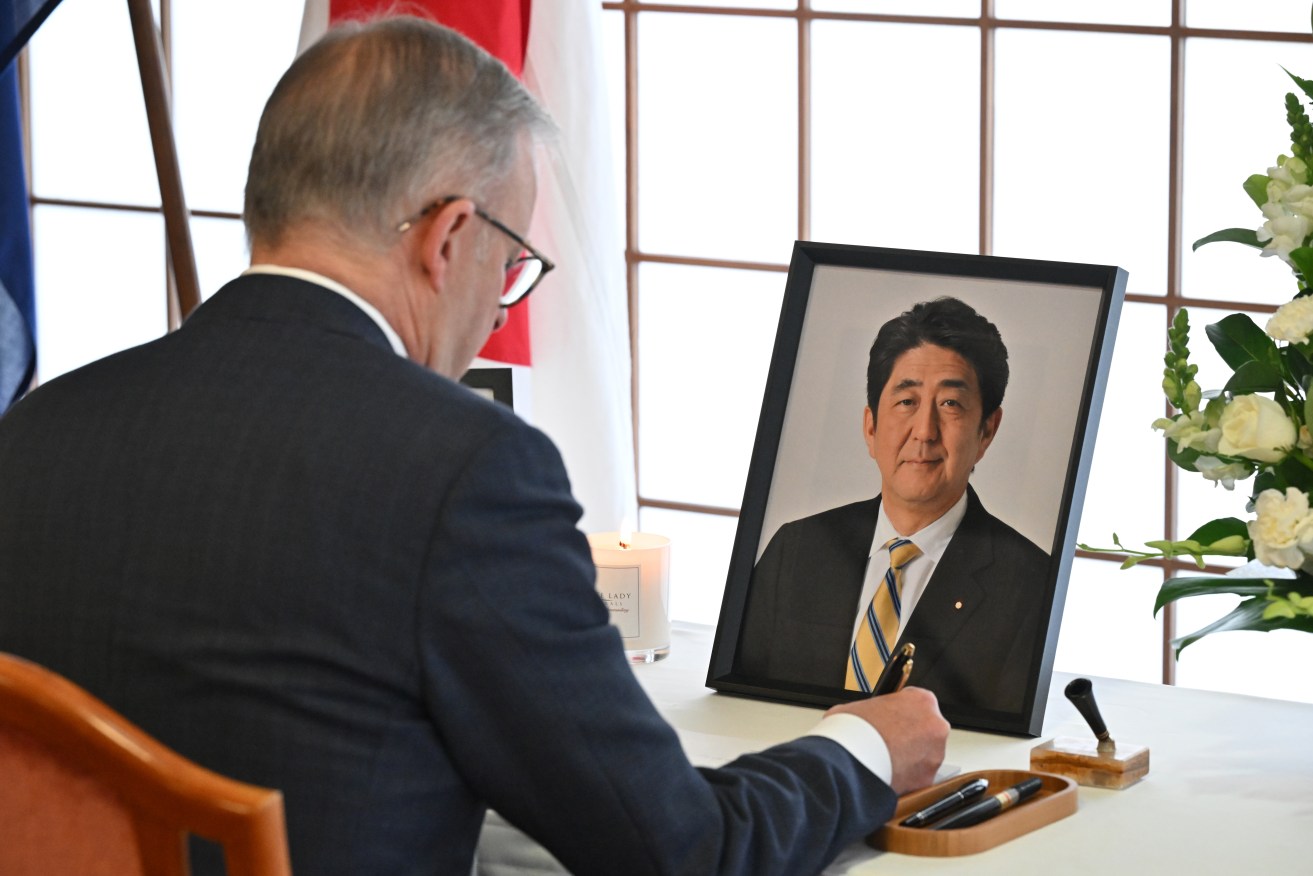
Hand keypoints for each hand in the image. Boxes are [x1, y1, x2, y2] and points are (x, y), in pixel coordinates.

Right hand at [826, 686, 948, 794]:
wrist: (849, 759)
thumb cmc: (854, 729)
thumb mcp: (861, 705)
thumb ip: (877, 710)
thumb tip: (870, 716)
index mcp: (922, 700)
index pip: (919, 703)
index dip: (904, 713)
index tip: (895, 719)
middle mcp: (935, 725)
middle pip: (928, 730)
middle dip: (911, 737)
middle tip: (890, 741)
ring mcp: (934, 754)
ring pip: (926, 756)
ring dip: (910, 758)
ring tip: (886, 759)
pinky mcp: (928, 778)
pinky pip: (918, 777)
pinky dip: (907, 778)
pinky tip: (889, 773)